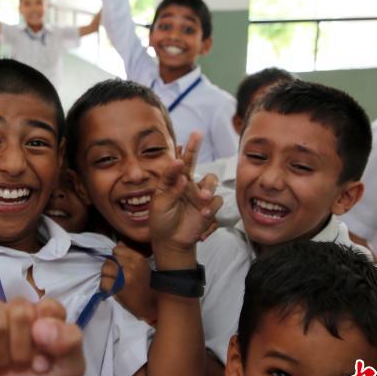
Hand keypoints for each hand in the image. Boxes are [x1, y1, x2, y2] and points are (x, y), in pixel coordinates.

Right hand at [0, 298, 83, 375]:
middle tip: (18, 363)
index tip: (44, 359)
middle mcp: (16, 309)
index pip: (49, 306)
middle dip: (21, 347)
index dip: (47, 336)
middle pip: (20, 311)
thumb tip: (42, 326)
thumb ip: (71, 344)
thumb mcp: (67, 373)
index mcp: (44, 316)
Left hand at [104, 243, 157, 321]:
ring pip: (104, 270)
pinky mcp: (119, 288)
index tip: (120, 267)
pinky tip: (113, 290)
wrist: (154, 307)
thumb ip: (130, 255)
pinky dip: (105, 287)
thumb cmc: (148, 287)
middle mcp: (132, 265)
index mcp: (139, 258)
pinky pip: (103, 283)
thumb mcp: (142, 267)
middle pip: (109, 260)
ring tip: (115, 283)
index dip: (116, 258)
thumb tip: (119, 243)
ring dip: (106, 277)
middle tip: (116, 277)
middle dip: (110, 268)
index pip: (117, 250)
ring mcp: (125, 276)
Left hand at [150, 133, 222, 259]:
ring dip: (208, 187)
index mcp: (174, 180)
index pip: (179, 161)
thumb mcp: (160, 203)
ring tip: (202, 197)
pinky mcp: (209, 207)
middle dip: (195, 148)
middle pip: (195, 163)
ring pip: (211, 180)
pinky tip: (203, 215)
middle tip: (197, 135)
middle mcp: (188, 184)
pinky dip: (211, 207)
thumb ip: (171, 188)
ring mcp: (199, 195)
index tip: (190, 138)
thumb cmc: (161, 219)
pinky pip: (217, 201)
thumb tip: (182, 173)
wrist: (170, 240)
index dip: (186, 148)